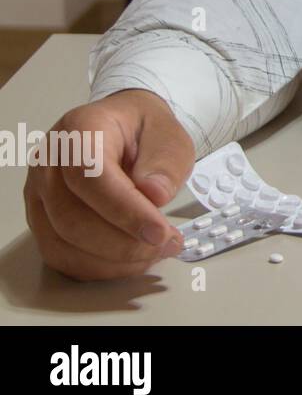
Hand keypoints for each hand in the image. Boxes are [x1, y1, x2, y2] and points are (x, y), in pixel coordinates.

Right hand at [24, 89, 193, 279]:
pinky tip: (132, 260)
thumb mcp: (168, 134)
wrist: (125, 128)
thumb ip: (165, 162)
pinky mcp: (41, 220)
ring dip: (113, 259)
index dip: (125, 210)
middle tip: (167, 244)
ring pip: (62, 243)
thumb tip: (155, 193)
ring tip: (156, 252)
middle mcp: (49, 162)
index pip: (91, 177)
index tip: (158, 231)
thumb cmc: (143, 131)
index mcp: (80, 129)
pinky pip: (61, 256)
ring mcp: (39, 194)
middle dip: (124, 242)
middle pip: (72, 217)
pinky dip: (99, 266)